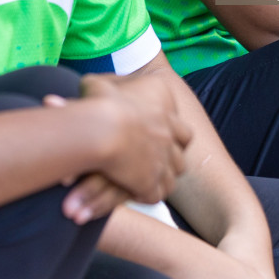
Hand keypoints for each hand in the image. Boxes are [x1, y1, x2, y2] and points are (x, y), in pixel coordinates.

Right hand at [79, 73, 191, 205]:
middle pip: (184, 140)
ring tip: (149, 177)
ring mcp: (165, 156)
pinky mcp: (152, 181)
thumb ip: (102, 85)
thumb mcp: (97, 84)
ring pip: (176, 169)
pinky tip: (136, 194)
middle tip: (160, 152)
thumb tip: (94, 85)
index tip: (154, 126)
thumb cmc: (98, 102)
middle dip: (175, 147)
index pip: (173, 107)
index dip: (167, 121)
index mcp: (162, 97)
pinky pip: (157, 193)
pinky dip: (149, 195)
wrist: (103, 128)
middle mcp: (170, 127)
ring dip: (164, 173)